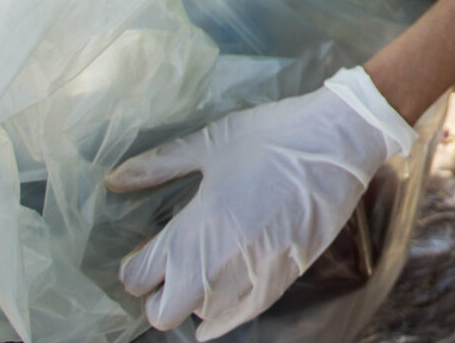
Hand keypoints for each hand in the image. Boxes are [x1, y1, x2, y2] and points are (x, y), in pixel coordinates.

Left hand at [108, 66, 415, 340]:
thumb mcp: (211, 142)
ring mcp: (253, 275)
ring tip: (200, 276)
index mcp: (193, 230)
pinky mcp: (284, 277)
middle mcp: (217, 264)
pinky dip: (225, 314)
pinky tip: (221, 301)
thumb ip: (160, 166)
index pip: (139, 277)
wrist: (339, 140)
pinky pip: (242, 315)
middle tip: (166, 271)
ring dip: (194, 302)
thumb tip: (115, 180)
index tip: (143, 253)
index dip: (134, 268)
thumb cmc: (273, 136)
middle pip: (163, 313)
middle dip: (158, 297)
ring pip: (202, 318)